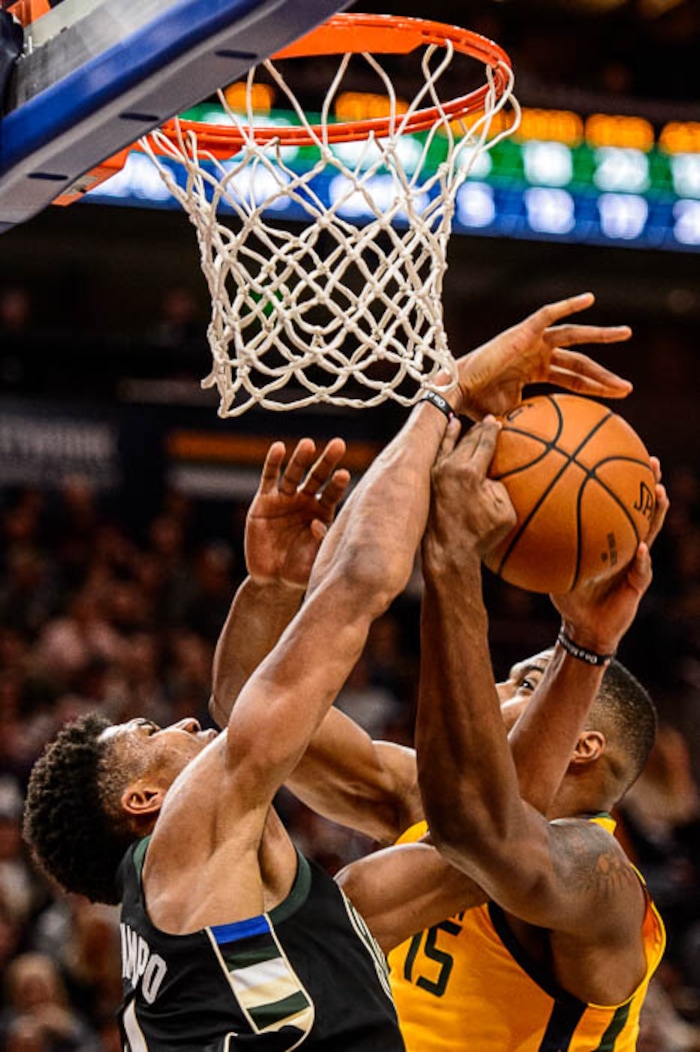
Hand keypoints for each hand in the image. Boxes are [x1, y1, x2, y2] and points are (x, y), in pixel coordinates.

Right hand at [245, 438, 350, 589]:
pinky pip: (269, 479)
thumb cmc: (299, 570)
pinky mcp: (264, 501)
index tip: (344, 474)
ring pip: (294, 474)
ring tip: (308, 444)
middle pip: (317, 477)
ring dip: (301, 458)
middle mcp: (305, 502)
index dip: (337, 485)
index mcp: (322, 513)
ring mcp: (285, 500)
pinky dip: (273, 463)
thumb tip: (318, 524)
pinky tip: (279, 448)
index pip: (332, 494)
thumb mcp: (313, 559)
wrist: (272, 579)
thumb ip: (318, 543)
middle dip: (326, 461)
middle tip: (338, 445)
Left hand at [428, 417, 515, 556]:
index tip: (497, 423)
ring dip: (459, 432)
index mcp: (470, 472)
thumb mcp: (505, 512)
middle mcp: (450, 467)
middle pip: (468, 440)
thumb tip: (490, 477)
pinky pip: (436, 454)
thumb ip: (500, 488)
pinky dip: (443, 441)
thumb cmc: (479, 535)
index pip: (484, 443)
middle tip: (488, 421)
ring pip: (450, 445)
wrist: (448, 551)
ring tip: (466, 422)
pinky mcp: (427, 480)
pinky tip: (447, 432)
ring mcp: (435, 473)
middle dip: (479, 429)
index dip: (492, 431)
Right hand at [450, 293, 631, 419]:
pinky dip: (568, 305)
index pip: (573, 379)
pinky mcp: (522, 331)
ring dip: (600, 335)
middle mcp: (536, 355)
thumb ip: (532, 429)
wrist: (457, 393)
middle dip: (604, 374)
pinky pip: (548, 314)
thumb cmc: (478, 409)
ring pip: (574, 335)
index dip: (596, 387)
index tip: (620, 397)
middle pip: (579, 362)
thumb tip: (546, 463)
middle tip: (627, 387)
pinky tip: (590, 300)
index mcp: (534, 373)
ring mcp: (530, 342)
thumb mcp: (514, 422)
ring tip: (626, 334)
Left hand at [551, 457, 668, 652]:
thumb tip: (513, 521)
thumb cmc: (570, 594)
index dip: (626, 480)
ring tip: (659, 493)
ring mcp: (637, 563)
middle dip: (650, 483)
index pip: (621, 503)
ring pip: (651, 533)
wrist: (585, 626)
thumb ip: (541, 546)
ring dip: (657, 514)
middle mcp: (627, 545)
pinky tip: (641, 550)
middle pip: (643, 508)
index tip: (625, 453)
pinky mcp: (639, 584)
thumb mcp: (553, 565)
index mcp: (611, 537)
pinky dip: (642, 560)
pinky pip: (642, 570)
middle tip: (652, 460)